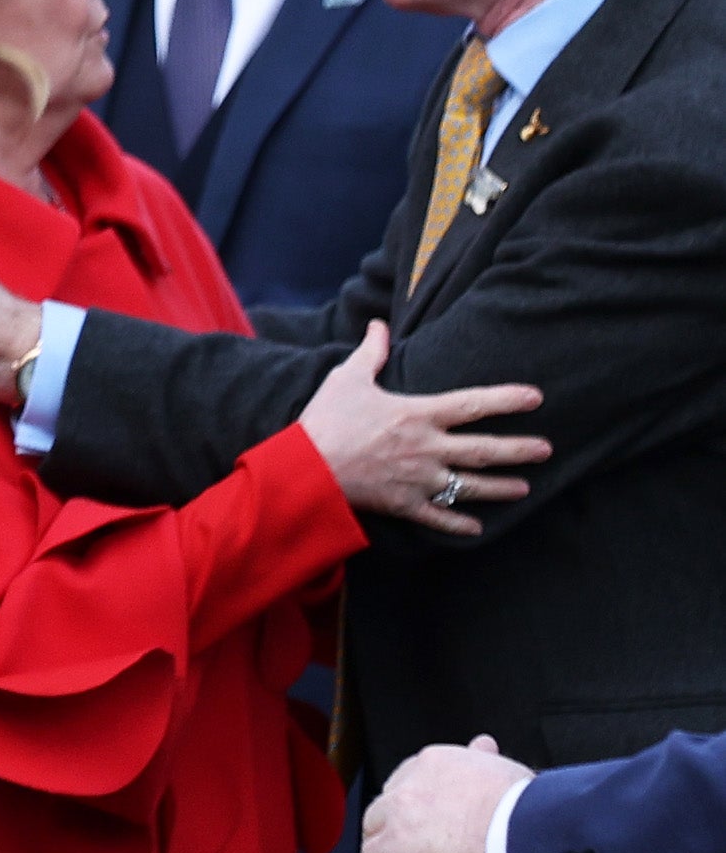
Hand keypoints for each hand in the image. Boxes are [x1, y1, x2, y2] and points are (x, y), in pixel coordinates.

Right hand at [295, 319, 549, 527]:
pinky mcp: (406, 504)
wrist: (307, 467)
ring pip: (471, 486)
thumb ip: (370, 353)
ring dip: (501, 487)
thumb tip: (379, 325)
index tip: (536, 398)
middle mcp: (428, 448)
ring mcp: (420, 479)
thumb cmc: (327, 419)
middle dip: (519, 449)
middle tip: (546, 450)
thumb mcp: (347, 378)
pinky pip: (439, 517)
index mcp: (418, 415)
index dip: (506, 400)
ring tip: (525, 487)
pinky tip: (477, 528)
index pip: (472, 405)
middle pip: (484, 450)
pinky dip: (459, 524)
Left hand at [352, 735, 533, 852]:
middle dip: (377, 839)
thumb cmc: (520, 803)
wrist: (521, 833)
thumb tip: (481, 745)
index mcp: (425, 770)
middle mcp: (402, 803)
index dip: (397, 807)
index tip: (397, 819)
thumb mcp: (499, 768)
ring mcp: (396, 843)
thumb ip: (481, 757)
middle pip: (376, 823)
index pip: (399, 787)